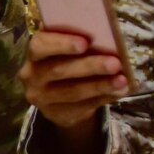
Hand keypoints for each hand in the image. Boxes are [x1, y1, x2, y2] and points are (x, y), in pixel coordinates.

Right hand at [20, 30, 125, 153]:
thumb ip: (79, 40)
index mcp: (35, 52)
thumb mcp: (68, 47)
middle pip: (57, 70)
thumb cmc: (68, 60)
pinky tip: (119, 92)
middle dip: (89, 66)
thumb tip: (107, 40)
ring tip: (122, 80)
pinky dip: (102, 98)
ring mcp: (41, 97)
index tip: (85, 43)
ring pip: (71, 91)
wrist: (59, 93)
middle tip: (115, 63)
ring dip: (99, 85)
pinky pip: (80, 107)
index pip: (40, 46)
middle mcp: (32, 75)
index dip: (61, 44)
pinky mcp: (54, 114)